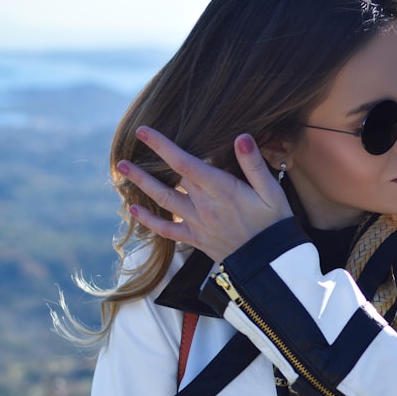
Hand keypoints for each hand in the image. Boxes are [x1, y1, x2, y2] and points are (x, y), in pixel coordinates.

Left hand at [116, 127, 292, 262]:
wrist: (271, 264)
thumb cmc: (274, 224)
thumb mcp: (272, 191)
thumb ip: (254, 164)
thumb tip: (241, 137)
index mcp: (221, 190)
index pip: (184, 163)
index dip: (162, 146)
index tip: (143, 131)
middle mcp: (203, 205)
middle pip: (169, 179)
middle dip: (147, 164)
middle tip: (124, 151)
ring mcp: (197, 223)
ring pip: (164, 200)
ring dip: (141, 185)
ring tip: (122, 171)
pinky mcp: (196, 239)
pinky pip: (168, 230)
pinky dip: (149, 221)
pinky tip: (134, 210)